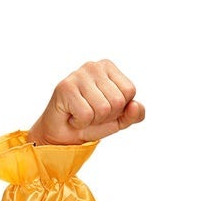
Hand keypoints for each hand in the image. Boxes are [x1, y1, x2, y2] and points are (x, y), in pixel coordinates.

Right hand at [29, 59, 145, 146]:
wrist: (65, 134)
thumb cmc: (92, 122)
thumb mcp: (119, 120)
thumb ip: (134, 114)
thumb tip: (135, 106)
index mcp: (108, 68)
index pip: (129, 91)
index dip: (120, 108)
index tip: (106, 108)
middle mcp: (93, 66)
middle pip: (117, 100)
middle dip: (107, 116)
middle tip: (92, 113)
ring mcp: (78, 75)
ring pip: (103, 109)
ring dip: (94, 120)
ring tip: (83, 114)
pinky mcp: (65, 88)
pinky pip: (86, 115)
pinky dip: (81, 122)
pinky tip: (73, 115)